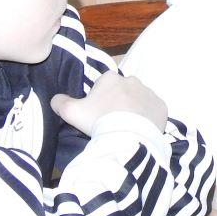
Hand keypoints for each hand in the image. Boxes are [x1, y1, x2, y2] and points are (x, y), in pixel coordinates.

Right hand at [51, 70, 167, 135]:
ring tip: (126, 129)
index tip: (96, 115)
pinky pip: (153, 111)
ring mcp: (149, 93)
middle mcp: (132, 80)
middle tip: (111, 123)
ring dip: (133, 111)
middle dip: (117, 104)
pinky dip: (148, 119)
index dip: (98, 101)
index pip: (103, 86)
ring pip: (138, 101)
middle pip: (122, 92)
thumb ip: (61, 103)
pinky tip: (140, 131)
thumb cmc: (98, 121)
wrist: (126, 137)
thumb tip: (55, 99)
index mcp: (111, 78)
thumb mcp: (72, 112)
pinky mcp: (161, 106)